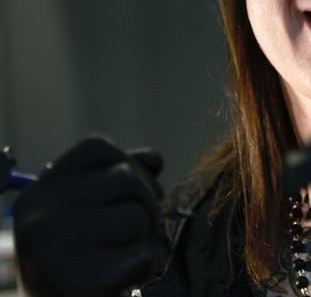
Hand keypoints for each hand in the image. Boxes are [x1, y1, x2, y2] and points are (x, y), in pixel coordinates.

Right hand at [13, 136, 163, 296]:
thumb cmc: (80, 260)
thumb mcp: (85, 213)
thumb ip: (116, 178)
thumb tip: (155, 159)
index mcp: (38, 193)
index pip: (96, 146)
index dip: (127, 164)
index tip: (127, 194)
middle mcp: (39, 216)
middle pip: (127, 179)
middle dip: (145, 204)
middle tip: (132, 233)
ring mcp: (54, 249)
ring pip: (138, 217)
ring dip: (143, 240)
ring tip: (120, 258)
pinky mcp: (77, 282)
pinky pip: (142, 255)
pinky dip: (142, 268)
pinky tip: (120, 281)